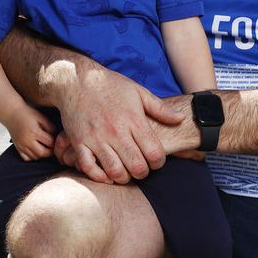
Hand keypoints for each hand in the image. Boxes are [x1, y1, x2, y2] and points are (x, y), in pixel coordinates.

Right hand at [6, 104, 55, 161]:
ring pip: (35, 157)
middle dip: (50, 151)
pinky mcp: (18, 148)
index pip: (49, 142)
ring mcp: (21, 146)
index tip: (57, 138)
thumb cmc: (28, 114)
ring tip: (45, 147)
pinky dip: (33, 157)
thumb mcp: (41, 117)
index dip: (55, 141)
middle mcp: (27, 141)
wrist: (12, 114)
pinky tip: (36, 150)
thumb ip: (50, 127)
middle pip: (42, 153)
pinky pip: (26, 158)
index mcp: (34, 132)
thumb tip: (56, 137)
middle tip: (52, 145)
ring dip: (42, 154)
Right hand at [52, 64, 183, 184]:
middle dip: (143, 173)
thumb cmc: (111, 86)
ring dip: (123, 177)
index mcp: (133, 120)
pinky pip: (88, 168)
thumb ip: (160, 108)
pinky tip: (106, 174)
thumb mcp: (138, 92)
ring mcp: (96, 138)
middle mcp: (115, 131)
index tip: (156, 161)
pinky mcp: (79, 142)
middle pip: (136, 166)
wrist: (77, 79)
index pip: (154, 153)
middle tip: (142, 169)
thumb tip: (180, 119)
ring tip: (126, 173)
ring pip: (114, 171)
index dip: (158, 162)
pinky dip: (99, 176)